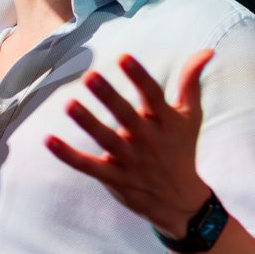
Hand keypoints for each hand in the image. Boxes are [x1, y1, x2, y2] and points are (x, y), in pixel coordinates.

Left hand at [45, 48, 215, 237]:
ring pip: (106, 140)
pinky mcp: (114, 178)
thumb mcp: (190, 116)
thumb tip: (206, 51)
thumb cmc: (181, 149)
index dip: (138, 77)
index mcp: (165, 121)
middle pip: (126, 115)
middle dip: (108, 97)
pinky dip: (68, 155)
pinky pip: (88, 166)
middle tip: (89, 76)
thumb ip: (191, 82)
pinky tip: (48, 140)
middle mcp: (148, 140)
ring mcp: (130, 161)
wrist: (181, 201)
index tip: (123, 58)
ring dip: (87, 123)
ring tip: (68, 104)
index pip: (152, 95)